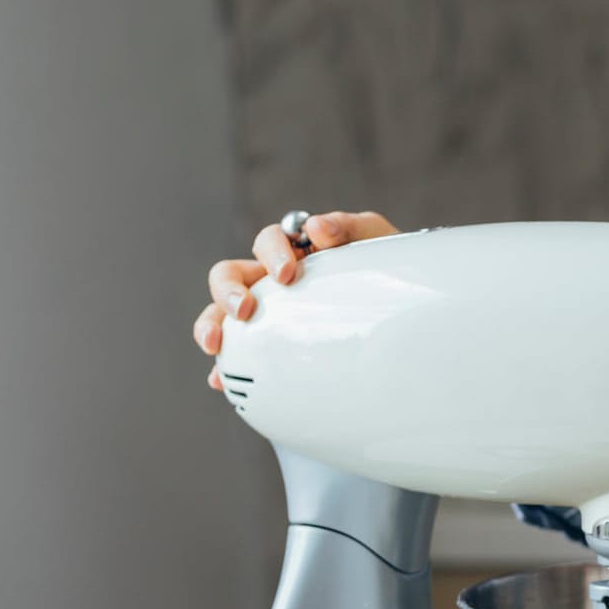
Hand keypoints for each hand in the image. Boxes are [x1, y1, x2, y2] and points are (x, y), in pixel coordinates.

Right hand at [191, 210, 398, 388]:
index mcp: (293, 250)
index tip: (288, 274)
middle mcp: (270, 279)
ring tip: (215, 344)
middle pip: (229, 275)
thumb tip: (317, 228)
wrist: (397, 304)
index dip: (271, 253)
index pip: (268, 241)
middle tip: (244, 309)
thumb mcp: (373, 238)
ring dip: (211, 325)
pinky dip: (225, 367)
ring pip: (220, 313)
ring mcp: (266, 311)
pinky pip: (238, 354)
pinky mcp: (268, 344)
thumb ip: (348, 227)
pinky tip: (219, 381)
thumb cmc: (380, 264)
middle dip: (227, 290)